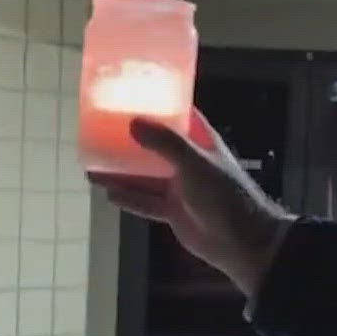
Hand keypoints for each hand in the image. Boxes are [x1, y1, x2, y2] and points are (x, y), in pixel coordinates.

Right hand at [89, 108, 294, 299]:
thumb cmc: (225, 195)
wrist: (242, 241)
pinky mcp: (173, 211)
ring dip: (123, 171)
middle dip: (130, 139)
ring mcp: (180, 187)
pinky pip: (146, 201)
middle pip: (154, 144)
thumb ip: (165, 143)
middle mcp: (188, 160)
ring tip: (94, 165)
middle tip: (100, 132)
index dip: (157, 103)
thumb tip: (132, 123)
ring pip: (145, 175)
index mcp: (200, 140)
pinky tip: (108, 193)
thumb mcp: (195, 163)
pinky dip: (129, 198)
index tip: (130, 93)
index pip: (178, 114)